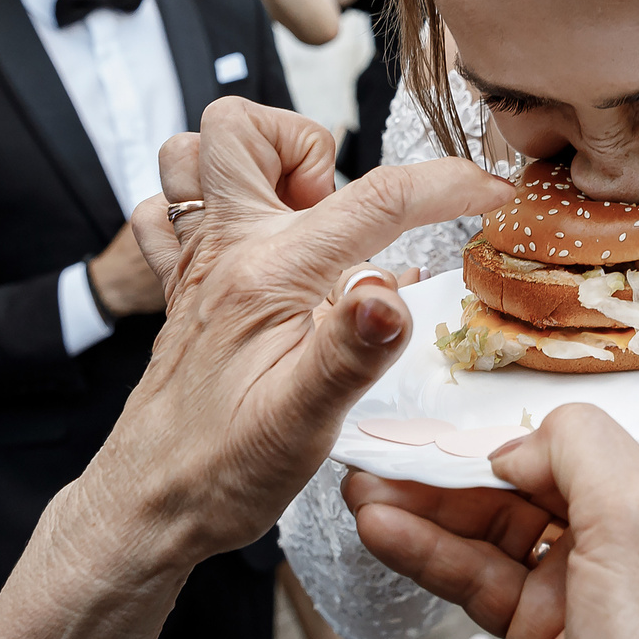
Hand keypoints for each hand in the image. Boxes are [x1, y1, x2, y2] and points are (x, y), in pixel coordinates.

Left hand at [0, 101, 509, 638]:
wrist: (145, 510)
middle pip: (242, 128)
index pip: (374, 201)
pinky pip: (168, 210)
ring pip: (192, 155)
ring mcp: (194, 265)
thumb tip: (392, 293)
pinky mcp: (180, 288)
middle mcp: (223, 253)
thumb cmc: (223, 472)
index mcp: (269, 276)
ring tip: (296, 222)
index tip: (493, 191)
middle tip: (340, 212)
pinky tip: (245, 251)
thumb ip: (351, 352)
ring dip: (249, 167)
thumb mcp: (304, 426)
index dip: (446, 184)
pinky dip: (203, 209)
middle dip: (306, 145)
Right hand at [347, 408, 638, 638]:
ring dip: (426, 504)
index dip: (530, 407)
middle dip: (457, 459)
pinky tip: (383, 531)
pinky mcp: (539, 624)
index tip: (467, 393)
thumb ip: (583, 449)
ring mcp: (582, 576)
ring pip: (491, 519)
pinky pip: (473, 570)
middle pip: (531, 468)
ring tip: (365, 487)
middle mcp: (632, 523)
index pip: (597, 420)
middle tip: (392, 445)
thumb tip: (519, 441)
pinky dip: (427, 549)